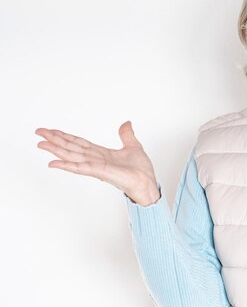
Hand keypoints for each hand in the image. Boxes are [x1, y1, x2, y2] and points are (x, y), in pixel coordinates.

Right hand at [35, 121, 160, 205]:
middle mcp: (95, 160)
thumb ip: (126, 135)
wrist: (147, 182)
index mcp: (101, 153)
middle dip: (55, 140)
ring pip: (71, 155)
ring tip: (41, 143)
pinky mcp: (99, 172)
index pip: (79, 143)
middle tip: (39, 132)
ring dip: (56, 150)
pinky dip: (67, 165)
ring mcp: (96, 166)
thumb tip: (126, 123)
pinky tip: (53, 163)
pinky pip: (80, 167)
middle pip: (71, 147)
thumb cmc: (141, 170)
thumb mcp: (133, 146)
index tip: (52, 130)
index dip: (65, 136)